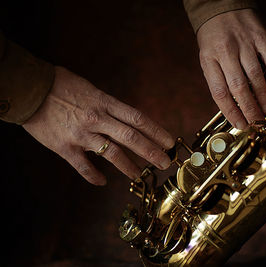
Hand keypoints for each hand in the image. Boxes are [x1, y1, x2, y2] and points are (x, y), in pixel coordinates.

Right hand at [23, 66, 174, 185]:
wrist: (29, 89)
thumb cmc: (62, 85)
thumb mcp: (91, 90)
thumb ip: (109, 106)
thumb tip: (127, 120)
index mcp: (105, 102)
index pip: (138, 118)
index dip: (156, 131)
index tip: (169, 142)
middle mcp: (97, 119)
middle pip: (131, 138)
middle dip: (151, 152)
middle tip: (165, 163)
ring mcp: (81, 134)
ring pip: (112, 154)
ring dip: (129, 166)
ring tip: (139, 174)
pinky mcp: (64, 147)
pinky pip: (83, 167)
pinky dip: (94, 177)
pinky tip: (103, 182)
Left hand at [197, 9, 265, 128]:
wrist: (221, 6)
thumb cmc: (214, 37)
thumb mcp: (207, 58)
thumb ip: (218, 79)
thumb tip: (232, 107)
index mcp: (209, 60)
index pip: (219, 92)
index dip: (231, 112)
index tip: (240, 124)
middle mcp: (226, 52)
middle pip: (238, 87)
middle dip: (249, 109)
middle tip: (257, 122)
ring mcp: (244, 44)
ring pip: (255, 76)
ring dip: (263, 97)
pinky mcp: (260, 37)